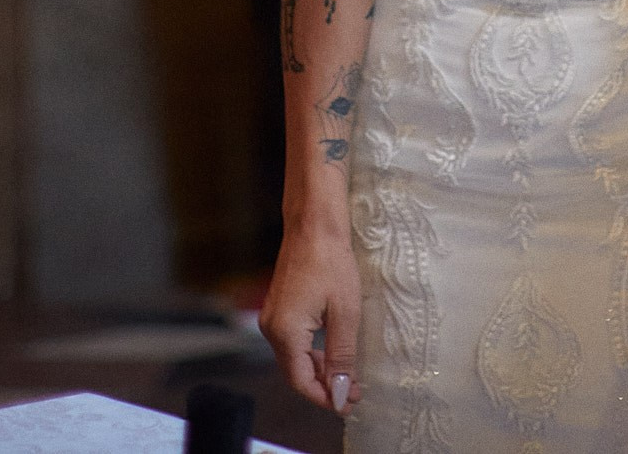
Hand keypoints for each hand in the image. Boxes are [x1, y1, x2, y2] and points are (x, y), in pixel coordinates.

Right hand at [262, 220, 363, 414]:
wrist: (314, 224)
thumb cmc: (331, 260)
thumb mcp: (345, 312)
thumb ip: (341, 355)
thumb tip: (341, 390)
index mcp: (285, 332)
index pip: (301, 381)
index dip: (325, 396)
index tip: (349, 403)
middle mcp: (272, 328)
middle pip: (295, 373)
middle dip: (325, 385)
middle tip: (354, 391)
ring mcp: (273, 318)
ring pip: (295, 359)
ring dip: (320, 370)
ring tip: (349, 376)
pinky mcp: (279, 309)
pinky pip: (294, 342)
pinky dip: (313, 353)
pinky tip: (333, 354)